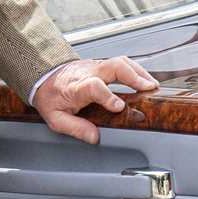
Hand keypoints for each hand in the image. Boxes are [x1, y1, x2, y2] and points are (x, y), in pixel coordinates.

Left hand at [32, 57, 158, 144]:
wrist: (44, 77)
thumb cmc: (51, 97)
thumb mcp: (55, 118)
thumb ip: (75, 128)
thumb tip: (94, 137)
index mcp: (76, 87)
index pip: (94, 86)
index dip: (107, 95)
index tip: (119, 106)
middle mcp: (88, 73)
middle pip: (113, 66)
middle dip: (133, 76)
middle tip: (148, 89)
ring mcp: (96, 66)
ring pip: (121, 61)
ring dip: (139, 72)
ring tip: (152, 86)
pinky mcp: (102, 65)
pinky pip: (122, 63)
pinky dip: (136, 70)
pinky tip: (145, 80)